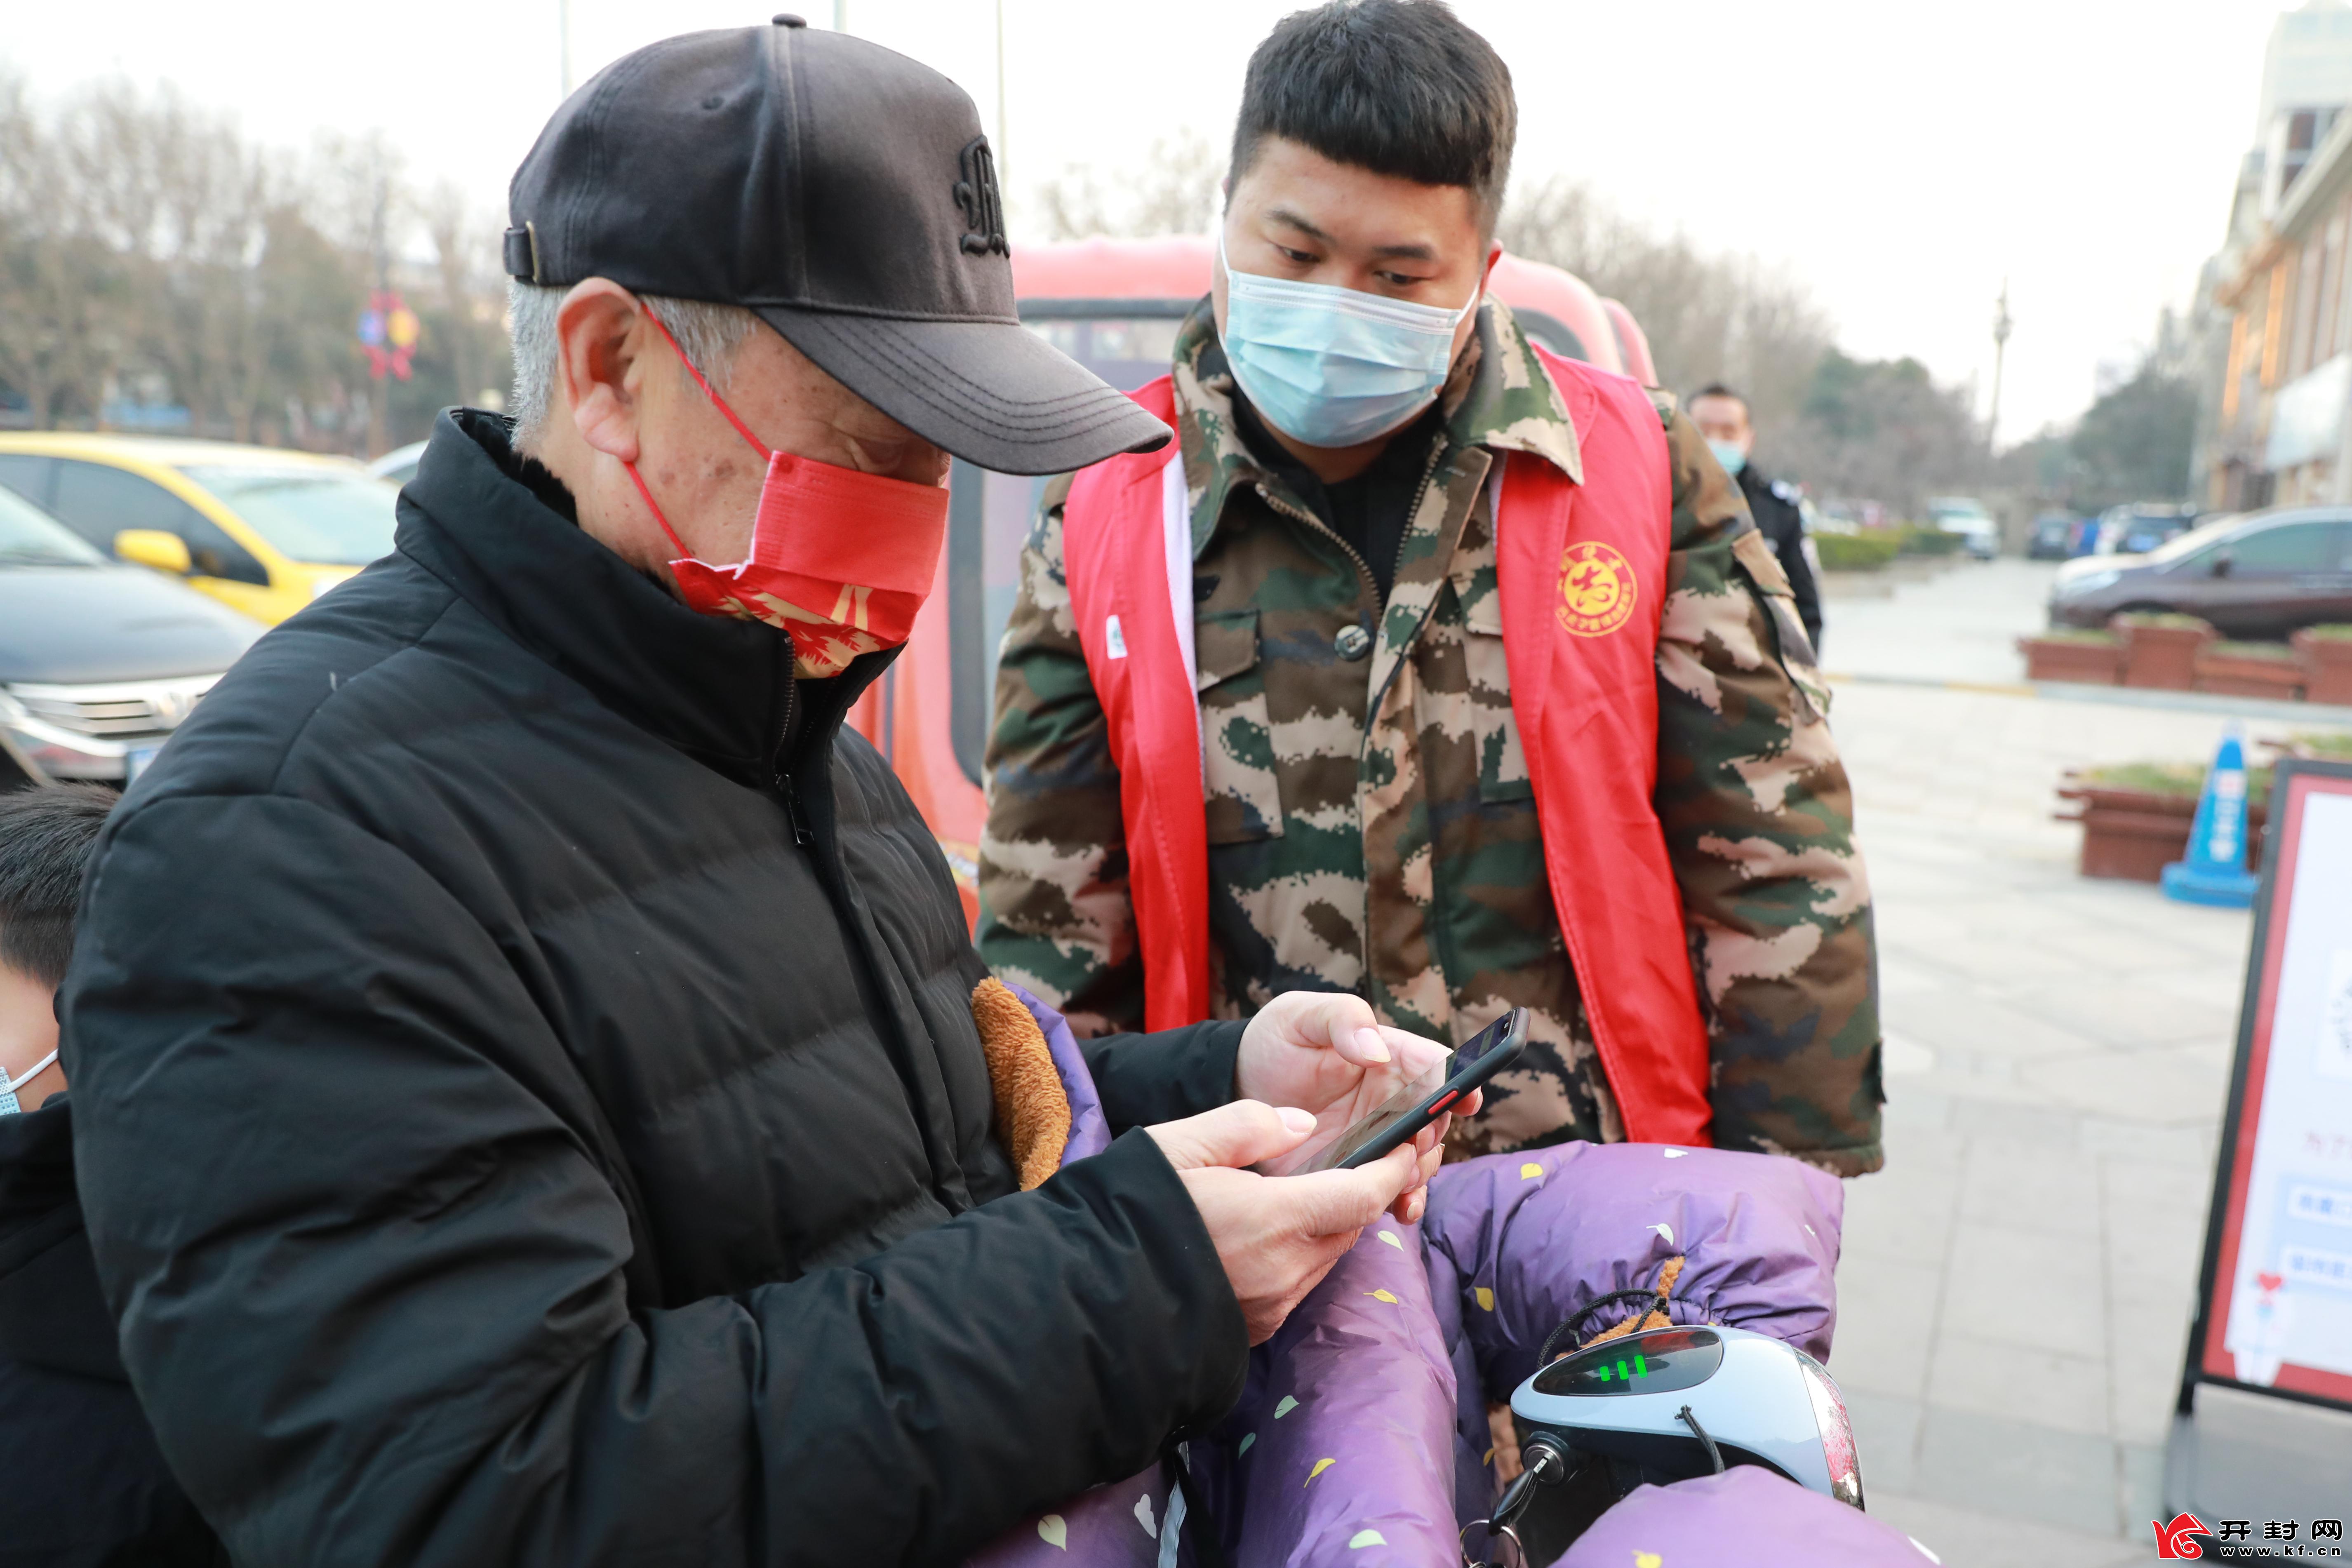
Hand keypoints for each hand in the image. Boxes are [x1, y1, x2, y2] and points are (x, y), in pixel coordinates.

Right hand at [1147, 1100, 1418, 1343]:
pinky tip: (1271, 1236)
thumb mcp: (1179, 1145)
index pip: (1362, 1195)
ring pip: (1327, 1256)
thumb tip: (1303, 1125)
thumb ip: (1247, 1125)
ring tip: (1310, 1194)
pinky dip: (1301, 1254)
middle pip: (1350, 1226)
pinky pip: (1300, 1282)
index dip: (1392, 1169)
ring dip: (1330, 1225)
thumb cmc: (1132, 1210)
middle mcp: (1286, 1268)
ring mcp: (1273, 1303)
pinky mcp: (1259, 1327)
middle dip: (1362, 1192)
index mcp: (1274, 1218)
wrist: (1094, 1295)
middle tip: (1361, 1160)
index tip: (1406, 1145)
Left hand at [1234, 991, 1479, 1221]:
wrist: (1239, 1087)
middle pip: (1436, 1119)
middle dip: (1433, 1134)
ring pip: (1421, 1158)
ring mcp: (1380, 1136)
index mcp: (1389, 1055)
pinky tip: (1400, 1208)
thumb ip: (1342, 1020)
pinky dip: (1404, 1199)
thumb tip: (1377, 1051)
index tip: (1466, 1099)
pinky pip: (1394, 1188)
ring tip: (1401, 1180)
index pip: (1435, 1065)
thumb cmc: (1275, 1043)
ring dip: (1420, 1171)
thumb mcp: (1301, 1016)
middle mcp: (1394, 1098)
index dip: (1457, 1081)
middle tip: (1415, 1145)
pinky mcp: (1361, 1168)